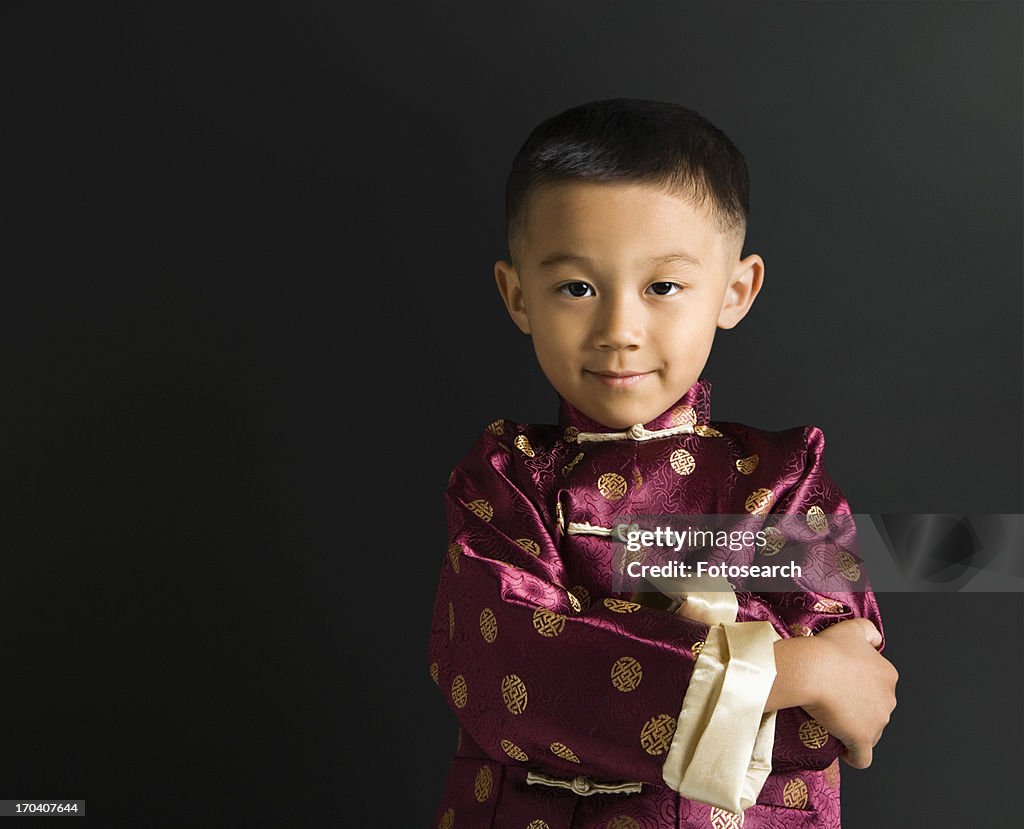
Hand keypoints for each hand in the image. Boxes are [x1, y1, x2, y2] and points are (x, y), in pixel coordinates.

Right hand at [800, 618, 897, 768]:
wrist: (812, 670)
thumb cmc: (828, 649)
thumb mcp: (852, 629)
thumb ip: (870, 631)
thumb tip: (877, 640)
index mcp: (887, 674)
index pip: (880, 685)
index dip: (862, 686)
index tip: (844, 685)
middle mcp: (888, 699)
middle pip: (877, 709)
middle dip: (861, 708)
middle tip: (835, 702)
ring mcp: (877, 722)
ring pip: (871, 731)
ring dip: (855, 728)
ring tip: (832, 722)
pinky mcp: (862, 739)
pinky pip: (863, 757)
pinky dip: (855, 756)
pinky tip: (845, 752)